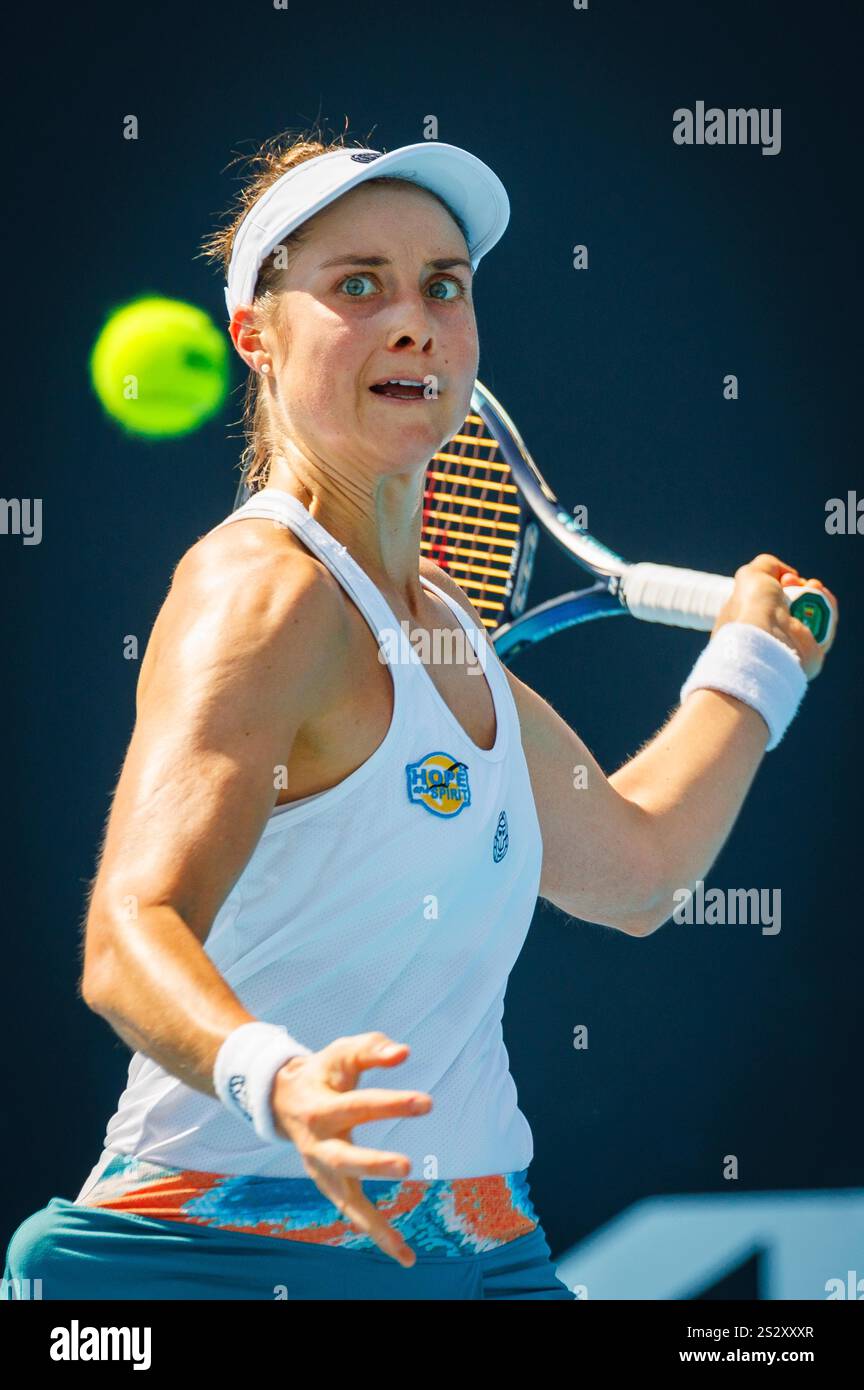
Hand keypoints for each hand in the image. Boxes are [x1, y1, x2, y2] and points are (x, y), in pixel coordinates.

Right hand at [269, 1032, 431, 1267]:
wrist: (284, 1099)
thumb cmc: (324, 1072)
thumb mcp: (343, 1052)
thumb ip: (372, 1048)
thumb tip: (402, 1053)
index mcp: (320, 1109)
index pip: (359, 1106)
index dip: (392, 1104)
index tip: (427, 1102)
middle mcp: (317, 1145)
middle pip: (344, 1158)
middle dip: (373, 1163)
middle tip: (406, 1166)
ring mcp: (321, 1171)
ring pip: (346, 1201)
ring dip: (374, 1224)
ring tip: (403, 1249)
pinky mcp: (331, 1186)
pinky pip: (353, 1213)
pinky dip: (376, 1233)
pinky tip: (404, 1254)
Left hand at [712, 553, 838, 680]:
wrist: (767, 637)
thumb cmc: (752, 606)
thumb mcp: (750, 575)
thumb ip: (767, 566)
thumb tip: (787, 576)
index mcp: (746, 620)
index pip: (766, 600)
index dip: (780, 583)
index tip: (785, 578)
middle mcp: (767, 633)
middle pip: (791, 604)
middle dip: (800, 587)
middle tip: (799, 584)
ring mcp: (789, 642)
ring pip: (810, 614)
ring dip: (815, 594)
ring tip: (813, 587)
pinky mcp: (811, 650)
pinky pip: (825, 626)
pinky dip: (828, 607)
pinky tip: (824, 595)